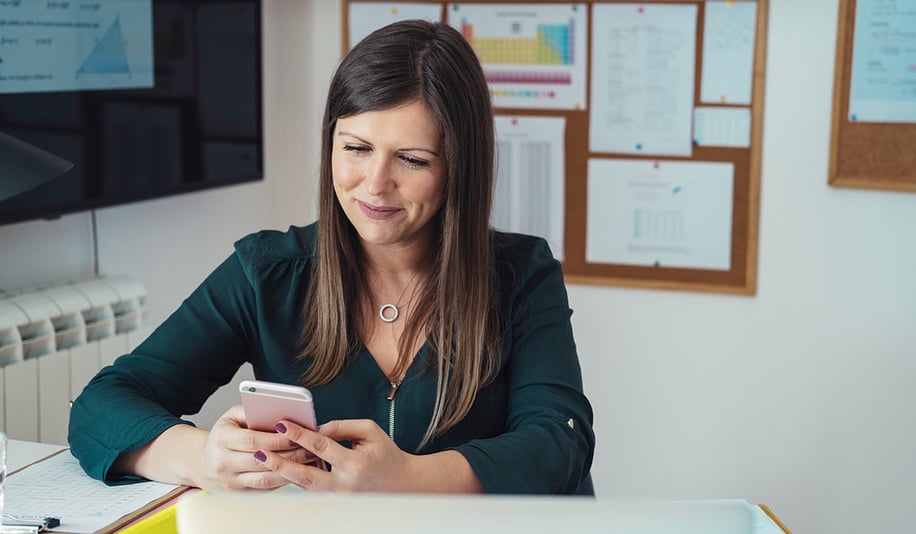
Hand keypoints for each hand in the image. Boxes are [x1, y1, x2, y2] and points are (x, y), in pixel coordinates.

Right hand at [198, 405, 316, 490]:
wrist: (201, 463)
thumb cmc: (222, 436)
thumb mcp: (231, 417)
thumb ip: (252, 411)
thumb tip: (278, 410)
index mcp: (221, 439)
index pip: (253, 440)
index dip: (278, 438)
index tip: (297, 434)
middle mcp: (223, 462)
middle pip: (262, 460)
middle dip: (290, 454)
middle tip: (311, 447)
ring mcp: (230, 481)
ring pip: (265, 478)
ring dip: (291, 470)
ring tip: (308, 459)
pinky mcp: (238, 494)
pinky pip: (265, 489)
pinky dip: (283, 480)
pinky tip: (298, 471)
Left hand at [253, 419, 416, 491]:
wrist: (402, 483)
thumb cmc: (386, 454)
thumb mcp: (370, 431)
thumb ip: (341, 427)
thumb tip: (315, 427)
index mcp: (355, 464)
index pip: (321, 446)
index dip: (300, 434)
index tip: (282, 423)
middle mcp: (345, 485)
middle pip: (306, 475)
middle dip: (280, 463)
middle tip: (259, 452)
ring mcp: (339, 497)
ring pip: (305, 486)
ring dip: (283, 473)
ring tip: (263, 460)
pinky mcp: (336, 502)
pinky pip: (312, 490)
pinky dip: (296, 479)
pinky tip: (281, 468)